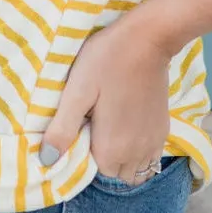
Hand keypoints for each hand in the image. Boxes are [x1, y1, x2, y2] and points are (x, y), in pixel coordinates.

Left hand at [40, 13, 171, 182]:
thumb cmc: (107, 61)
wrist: (148, 38)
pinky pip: (152, 156)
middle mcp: (136, 153)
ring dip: (125, 158)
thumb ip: (62, 129)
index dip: (87, 153)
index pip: (96, 171)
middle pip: (118, 174)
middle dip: (106, 159)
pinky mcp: (164, 127)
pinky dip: (141, 151)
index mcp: (112, 148)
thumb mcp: (76, 91)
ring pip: (137, 169)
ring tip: (113, 128)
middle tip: (97, 126)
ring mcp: (154, 141)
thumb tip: (46, 161)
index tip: (83, 128)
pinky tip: (130, 126)